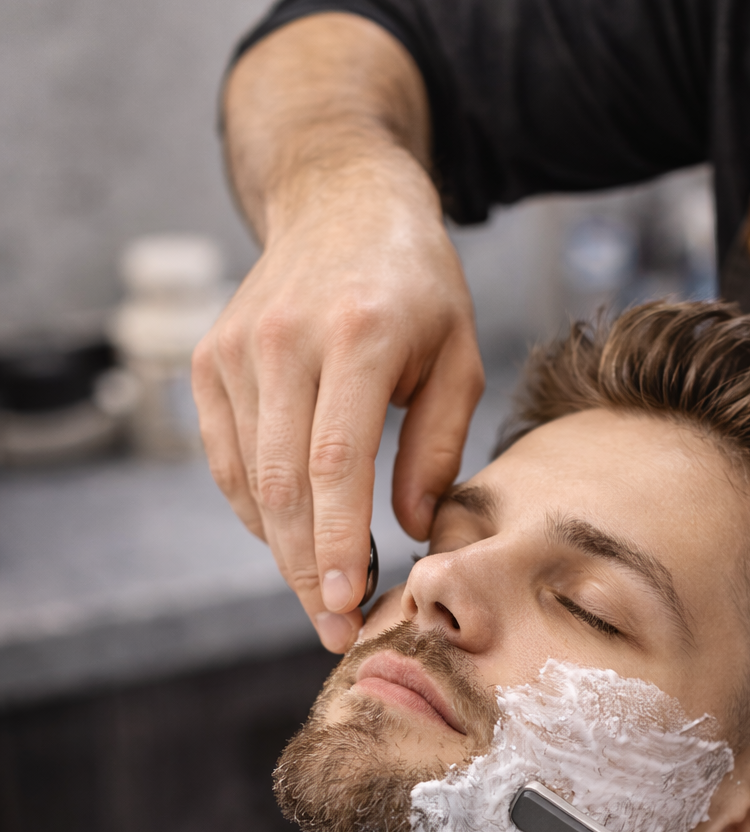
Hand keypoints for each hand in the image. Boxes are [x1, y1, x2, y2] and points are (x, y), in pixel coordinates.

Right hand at [192, 17, 484, 652]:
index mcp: (356, 335)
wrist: (339, 200)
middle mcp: (283, 341)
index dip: (338, 544)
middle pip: (284, 486)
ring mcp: (236, 349)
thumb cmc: (416, 285)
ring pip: (250, 482)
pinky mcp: (210, 360)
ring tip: (322, 598)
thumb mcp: (458, 354)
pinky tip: (291, 540)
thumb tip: (413, 530)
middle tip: (336, 630)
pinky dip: (257, 511)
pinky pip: (229, 460)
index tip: (349, 606)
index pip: (334, 463)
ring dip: (283, 552)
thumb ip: (437, 445)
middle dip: (309, 571)